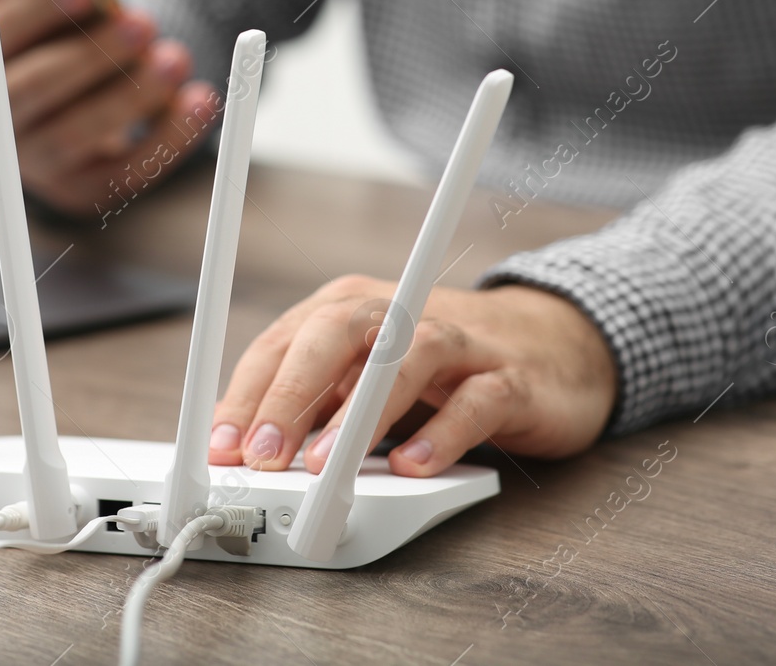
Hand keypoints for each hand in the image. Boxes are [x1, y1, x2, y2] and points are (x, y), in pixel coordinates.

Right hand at [0, 0, 220, 216]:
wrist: (62, 115)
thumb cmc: (48, 44)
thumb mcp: (25, 8)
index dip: (33, 11)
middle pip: (31, 92)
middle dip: (90, 55)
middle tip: (142, 21)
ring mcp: (35, 164)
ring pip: (78, 135)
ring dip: (132, 95)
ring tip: (176, 57)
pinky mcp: (83, 192)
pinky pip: (125, 171)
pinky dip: (168, 137)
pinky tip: (199, 100)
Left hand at [208, 276, 616, 475]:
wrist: (554, 348)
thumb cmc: (441, 370)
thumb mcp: (364, 380)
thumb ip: (312, 406)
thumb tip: (244, 447)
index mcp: (351, 312)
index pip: (286, 342)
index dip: (248, 393)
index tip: (221, 445)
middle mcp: (399, 316)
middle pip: (334, 336)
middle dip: (289, 395)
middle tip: (261, 453)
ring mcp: (458, 345)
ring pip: (402, 360)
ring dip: (358, 414)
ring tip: (325, 465)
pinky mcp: (509, 379)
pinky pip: (474, 402)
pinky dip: (441, 434)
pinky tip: (412, 465)